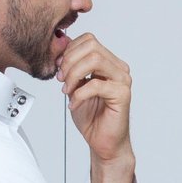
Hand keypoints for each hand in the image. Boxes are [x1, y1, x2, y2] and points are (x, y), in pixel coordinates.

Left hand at [56, 33, 132, 163]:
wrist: (102, 141)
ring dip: (74, 75)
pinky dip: (79, 94)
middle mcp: (118, 68)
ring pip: (94, 60)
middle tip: (61, 79)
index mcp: (109, 63)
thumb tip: (61, 45)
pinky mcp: (122, 94)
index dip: (69, 51)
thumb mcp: (74, 86)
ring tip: (67, 90)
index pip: (89, 40)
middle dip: (69, 61)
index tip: (58, 69)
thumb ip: (71, 67)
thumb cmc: (91, 117)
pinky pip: (95, 85)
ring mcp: (122, 80)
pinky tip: (74, 104)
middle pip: (92, 46)